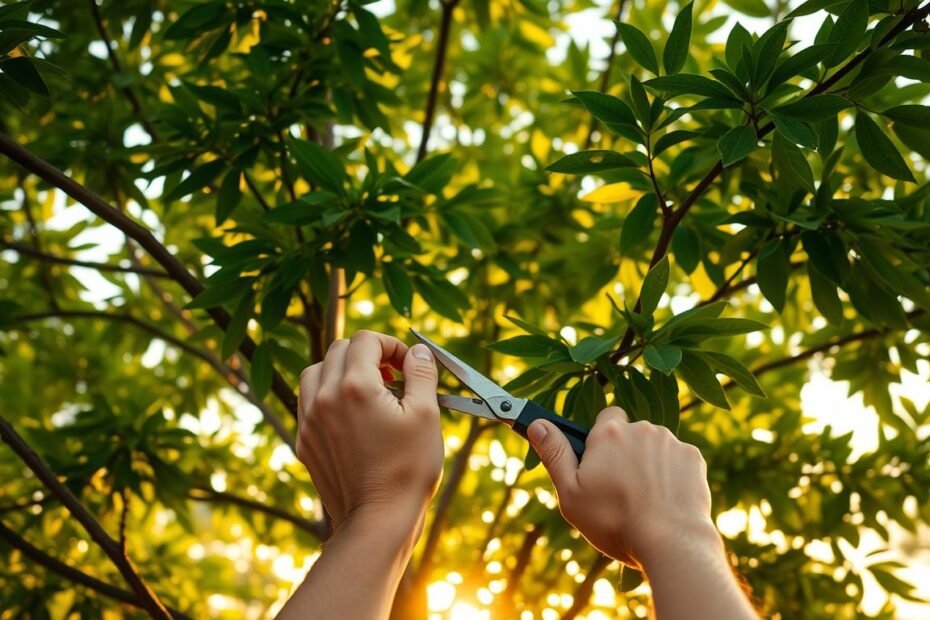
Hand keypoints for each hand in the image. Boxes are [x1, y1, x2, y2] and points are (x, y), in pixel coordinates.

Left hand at [297, 330, 442, 537]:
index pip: (366, 340)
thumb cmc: (407, 469)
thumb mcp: (426, 415)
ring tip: (367, 390)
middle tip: (392, 376)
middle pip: (339, 349)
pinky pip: (308, 401)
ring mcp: (309, 420)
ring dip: (341, 370)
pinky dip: (327, 395)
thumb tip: (418, 351)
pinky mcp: (304, 441)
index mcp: (355, 386)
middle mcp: (325, 397)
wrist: (377, 520)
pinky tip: (351, 414)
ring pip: (316, 371)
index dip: (391, 345)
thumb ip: (421, 374)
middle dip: (368, 354)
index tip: (407, 364)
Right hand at [527, 406, 716, 567]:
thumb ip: (554, 454)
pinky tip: (667, 499)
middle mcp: (641, 428)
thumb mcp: (570, 493)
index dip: (601, 439)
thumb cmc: (615, 521)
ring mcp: (671, 442)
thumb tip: (537, 423)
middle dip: (626, 452)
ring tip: (646, 499)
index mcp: (608, 433)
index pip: (605, 417)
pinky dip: (673, 474)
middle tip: (621, 488)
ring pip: (655, 445)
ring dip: (650, 463)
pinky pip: (679, 459)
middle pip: (631, 433)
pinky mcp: (694, 458)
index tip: (600, 464)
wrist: (671, 542)